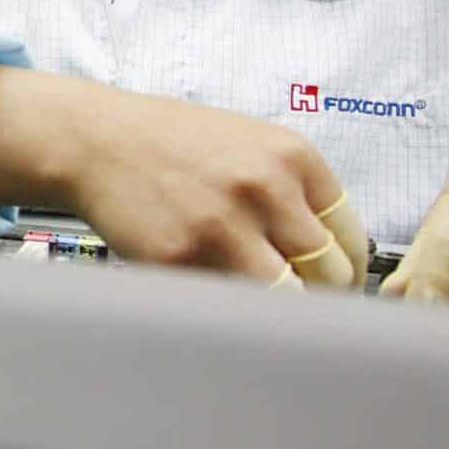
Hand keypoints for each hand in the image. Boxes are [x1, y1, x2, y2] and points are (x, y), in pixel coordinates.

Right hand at [63, 87, 369, 288]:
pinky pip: (228, 302)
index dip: (346, 269)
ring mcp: (224, 225)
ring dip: (277, 308)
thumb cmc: (172, 145)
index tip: (332, 284)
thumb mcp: (249, 145)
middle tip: (298, 300)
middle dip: (317, 293)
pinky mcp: (182, 258)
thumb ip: (294, 192)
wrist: (97, 140)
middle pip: (329, 273)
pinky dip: (227, 306)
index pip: (351, 236)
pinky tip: (211, 287)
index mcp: (291, 156)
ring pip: (287, 298)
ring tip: (260, 304)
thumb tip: (333, 257)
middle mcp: (265, 187)